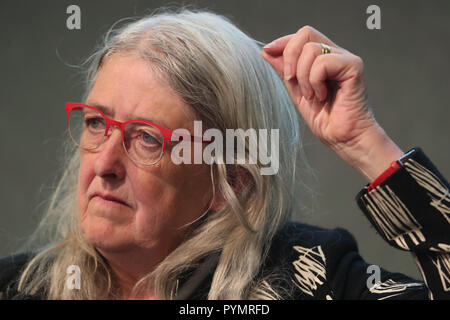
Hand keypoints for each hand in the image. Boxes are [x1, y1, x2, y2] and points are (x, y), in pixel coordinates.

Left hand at [261, 26, 403, 180]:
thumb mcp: (296, 92)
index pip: (301, 36)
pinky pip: (323, 62)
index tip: (267, 52)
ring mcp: (346, 59)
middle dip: (290, 56)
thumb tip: (266, 51)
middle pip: (306, 33)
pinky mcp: (354, 67)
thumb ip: (284, 71)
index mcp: (323, 58)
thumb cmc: (325, 119)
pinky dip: (315, 81)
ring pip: (311, 49)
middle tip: (290, 80)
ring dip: (303, 77)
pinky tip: (322, 96)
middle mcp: (336, 54)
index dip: (282, 42)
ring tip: (311, 96)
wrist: (343, 139)